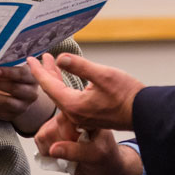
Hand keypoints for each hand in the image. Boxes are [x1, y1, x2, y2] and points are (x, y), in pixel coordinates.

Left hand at [0, 65, 54, 132]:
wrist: (22, 95)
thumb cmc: (14, 77)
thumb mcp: (15, 69)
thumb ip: (6, 64)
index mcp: (32, 78)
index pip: (21, 74)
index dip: (8, 72)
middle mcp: (31, 93)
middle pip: (14, 88)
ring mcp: (24, 106)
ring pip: (8, 103)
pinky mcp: (14, 115)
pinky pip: (1, 113)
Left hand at [26, 53, 144, 130]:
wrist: (144, 113)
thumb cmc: (126, 95)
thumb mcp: (103, 75)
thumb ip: (80, 66)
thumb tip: (61, 59)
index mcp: (74, 104)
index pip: (50, 85)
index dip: (38, 71)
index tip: (29, 60)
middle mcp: (75, 113)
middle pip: (54, 91)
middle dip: (46, 73)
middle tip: (39, 59)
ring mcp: (82, 116)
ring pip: (62, 95)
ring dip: (55, 79)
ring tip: (51, 64)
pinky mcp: (90, 115)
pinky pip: (70, 99)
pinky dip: (65, 87)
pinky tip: (66, 80)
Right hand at [35, 111, 142, 174]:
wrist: (105, 166)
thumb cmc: (106, 157)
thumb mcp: (96, 155)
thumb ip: (75, 152)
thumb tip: (53, 149)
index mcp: (85, 114)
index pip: (64, 122)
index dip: (66, 138)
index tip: (77, 145)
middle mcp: (71, 115)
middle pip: (50, 130)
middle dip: (60, 147)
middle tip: (75, 153)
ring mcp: (60, 123)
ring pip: (43, 136)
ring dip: (53, 151)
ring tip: (70, 153)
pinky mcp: (52, 132)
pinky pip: (40, 141)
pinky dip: (47, 152)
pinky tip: (62, 154)